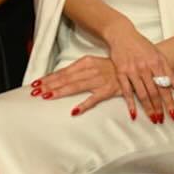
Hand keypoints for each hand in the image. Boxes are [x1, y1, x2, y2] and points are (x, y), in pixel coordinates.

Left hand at [33, 55, 172, 124]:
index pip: (63, 71)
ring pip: (76, 86)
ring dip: (61, 92)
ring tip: (47, 97)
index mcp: (86, 62)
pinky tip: (74, 110)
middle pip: (66, 79)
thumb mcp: (95, 65)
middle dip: (49, 85)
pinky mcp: (109, 90)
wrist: (138, 65)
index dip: (48, 78)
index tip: (36, 84)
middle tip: (35, 91)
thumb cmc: (114, 67)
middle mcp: (91, 69)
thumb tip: (62, 79)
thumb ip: (80, 72)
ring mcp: (100, 80)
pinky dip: (84, 104)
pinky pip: (95, 99)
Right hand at [99, 15, 173, 120]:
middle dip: (159, 108)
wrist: (122, 35)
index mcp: (156, 63)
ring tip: (153, 118)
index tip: (173, 114)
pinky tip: (134, 114)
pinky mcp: (120, 72)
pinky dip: (130, 103)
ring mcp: (132, 70)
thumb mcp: (159, 56)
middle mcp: (145, 67)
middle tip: (162, 120)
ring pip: (141, 94)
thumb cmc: (142, 46)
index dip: (169, 101)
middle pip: (154, 92)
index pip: (166, 87)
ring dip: (148, 108)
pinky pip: (126, 91)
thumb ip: (170, 73)